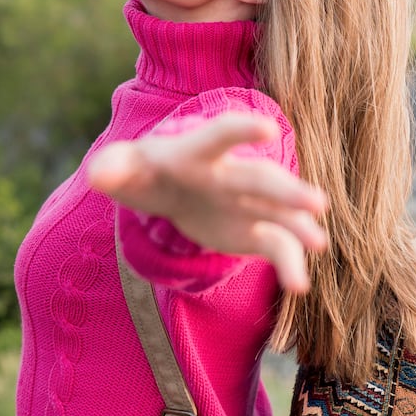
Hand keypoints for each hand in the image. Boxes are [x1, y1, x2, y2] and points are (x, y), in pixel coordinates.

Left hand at [87, 112, 326, 292]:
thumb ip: (113, 167)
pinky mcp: (252, 230)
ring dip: (299, 224)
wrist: (171, 187)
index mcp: (197, 151)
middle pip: (260, 178)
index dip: (241, 131)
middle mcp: (230, 173)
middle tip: (316, 203)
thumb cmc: (146, 171)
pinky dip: (289, 262)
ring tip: (318, 244)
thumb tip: (97, 173)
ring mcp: (246, 201)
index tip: (268, 129)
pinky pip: (276, 244)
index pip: (220, 135)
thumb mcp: (125, 167)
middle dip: (287, 190)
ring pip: (278, 211)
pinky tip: (297, 286)